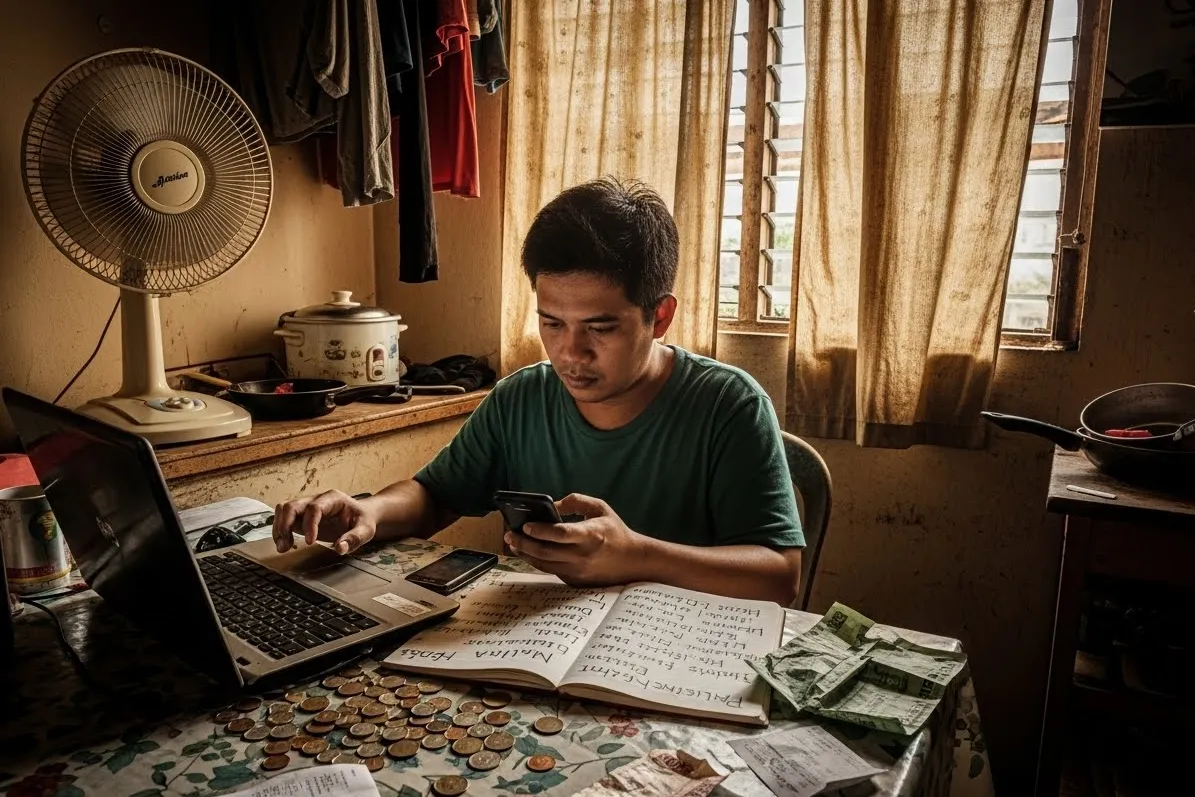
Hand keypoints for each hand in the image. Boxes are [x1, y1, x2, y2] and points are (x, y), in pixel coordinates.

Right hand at [272, 489, 377, 554]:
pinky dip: (281, 531)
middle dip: (285, 525)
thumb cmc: (363, 520)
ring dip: (279, 528)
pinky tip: (284, 544)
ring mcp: (307, 507)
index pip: (315, 507)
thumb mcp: (366, 530)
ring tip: (282, 548)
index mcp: (333, 498)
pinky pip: (284, 519)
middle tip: (286, 546)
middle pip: (292, 505)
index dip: (309, 524)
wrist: (361, 515)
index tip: (310, 543)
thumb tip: (340, 548)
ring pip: (284, 510)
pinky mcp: (302, 516)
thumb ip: (354, 538)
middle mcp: (317, 499)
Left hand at [507, 494, 645, 586]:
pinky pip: (550, 571)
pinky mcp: (575, 581)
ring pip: (543, 564)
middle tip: (509, 534)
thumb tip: (552, 505)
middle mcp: (583, 555)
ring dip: (525, 554)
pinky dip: (537, 561)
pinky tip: (528, 552)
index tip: (525, 525)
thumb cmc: (615, 531)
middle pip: (545, 551)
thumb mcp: (600, 508)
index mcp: (591, 534)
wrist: (633, 561)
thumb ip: (576, 501)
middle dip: (523, 543)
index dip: (540, 530)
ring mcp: (578, 571)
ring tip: (513, 543)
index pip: (560, 533)